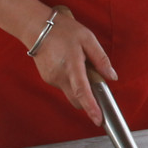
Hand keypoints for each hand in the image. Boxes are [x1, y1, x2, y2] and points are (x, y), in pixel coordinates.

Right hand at [29, 7, 116, 123]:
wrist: (36, 27)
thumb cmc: (62, 30)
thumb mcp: (87, 38)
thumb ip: (101, 59)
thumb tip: (111, 76)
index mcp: (72, 66)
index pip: (82, 92)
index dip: (91, 107)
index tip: (98, 120)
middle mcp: (60, 76)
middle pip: (77, 99)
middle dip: (88, 102)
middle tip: (97, 90)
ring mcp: (52, 79)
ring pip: (70, 92)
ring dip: (79, 87)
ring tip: (79, 64)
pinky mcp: (48, 78)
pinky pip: (64, 85)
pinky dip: (71, 81)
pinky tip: (69, 64)